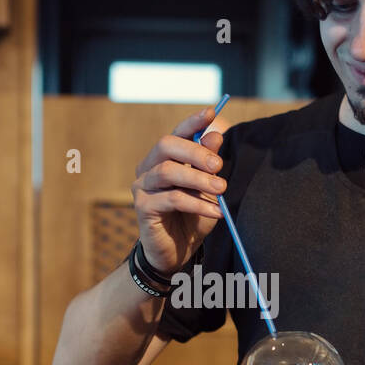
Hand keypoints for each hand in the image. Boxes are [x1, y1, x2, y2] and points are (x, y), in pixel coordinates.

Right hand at [132, 108, 230, 275]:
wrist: (176, 252)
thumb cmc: (192, 218)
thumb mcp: (207, 190)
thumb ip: (209, 165)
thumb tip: (216, 135)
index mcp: (164, 159)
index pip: (176, 133)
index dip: (192, 122)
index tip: (212, 112)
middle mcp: (148, 168)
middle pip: (166, 146)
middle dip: (195, 151)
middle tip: (219, 165)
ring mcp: (142, 187)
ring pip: (168, 172)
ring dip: (198, 179)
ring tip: (221, 190)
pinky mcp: (143, 207)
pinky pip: (172, 199)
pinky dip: (197, 204)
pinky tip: (216, 212)